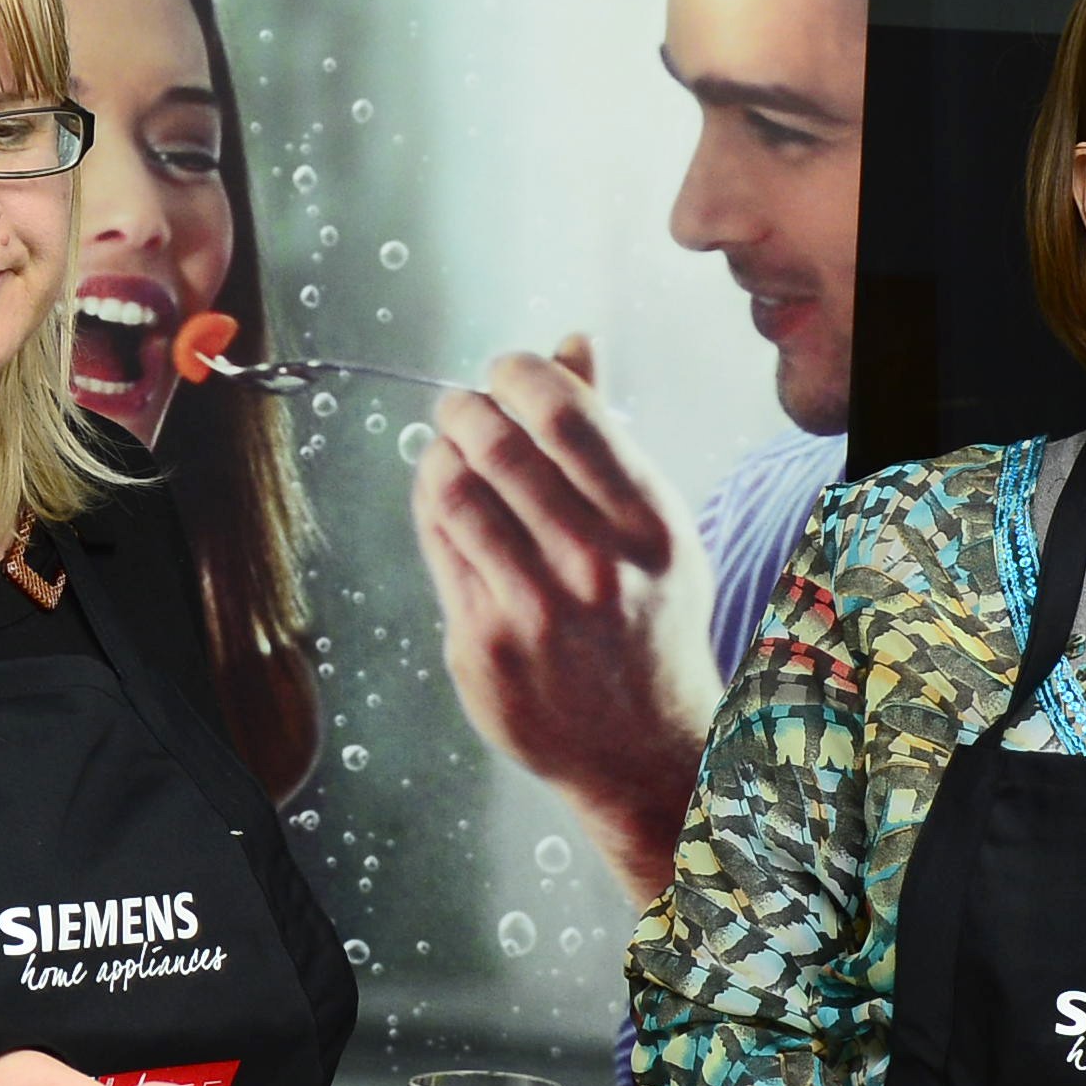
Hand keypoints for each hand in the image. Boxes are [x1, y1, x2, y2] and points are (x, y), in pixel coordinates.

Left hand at [409, 343, 707, 881]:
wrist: (644, 745)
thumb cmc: (645, 618)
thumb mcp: (654, 525)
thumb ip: (608, 433)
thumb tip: (571, 341)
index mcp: (648, 523)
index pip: (567, 413)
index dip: (519, 373)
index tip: (506, 371)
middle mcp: (596, 565)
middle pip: (499, 444)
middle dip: (466, 407)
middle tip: (461, 405)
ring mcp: (536, 609)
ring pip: (455, 491)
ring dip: (439, 453)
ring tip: (446, 448)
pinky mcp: (484, 643)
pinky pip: (438, 546)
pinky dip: (432, 506)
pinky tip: (444, 501)